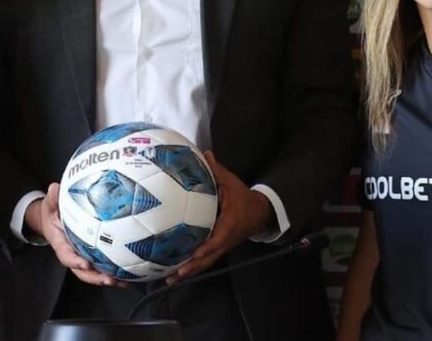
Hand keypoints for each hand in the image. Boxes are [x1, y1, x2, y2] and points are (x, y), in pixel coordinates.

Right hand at [24, 183, 127, 286]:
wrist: (53, 222)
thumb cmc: (53, 214)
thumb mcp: (50, 205)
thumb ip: (52, 199)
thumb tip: (54, 188)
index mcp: (61, 244)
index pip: (67, 256)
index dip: (75, 262)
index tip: (85, 264)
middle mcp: (73, 255)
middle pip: (83, 272)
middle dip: (95, 278)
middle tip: (109, 279)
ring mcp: (83, 258)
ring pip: (94, 274)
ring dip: (108, 279)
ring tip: (123, 282)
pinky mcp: (92, 257)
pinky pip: (102, 267)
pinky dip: (115, 273)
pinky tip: (130, 275)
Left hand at [167, 152, 273, 283]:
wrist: (260, 213)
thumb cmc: (243, 197)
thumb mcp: (232, 183)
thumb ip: (217, 171)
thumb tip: (205, 153)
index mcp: (229, 224)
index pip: (218, 239)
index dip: (206, 248)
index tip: (194, 254)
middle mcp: (225, 240)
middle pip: (209, 258)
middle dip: (192, 268)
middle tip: (175, 274)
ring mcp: (222, 246)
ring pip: (206, 263)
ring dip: (190, 272)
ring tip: (171, 279)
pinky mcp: (219, 248)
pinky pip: (206, 260)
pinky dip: (193, 267)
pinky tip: (177, 271)